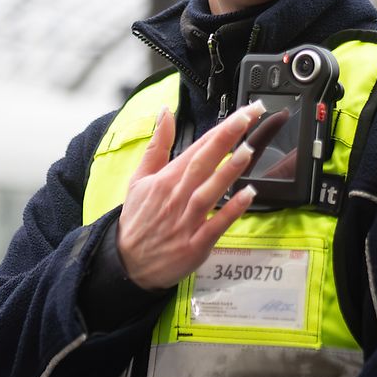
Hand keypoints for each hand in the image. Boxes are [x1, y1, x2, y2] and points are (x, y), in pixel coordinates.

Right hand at [117, 102, 262, 289]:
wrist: (128, 264)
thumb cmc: (137, 220)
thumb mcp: (139, 179)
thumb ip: (157, 145)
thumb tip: (165, 112)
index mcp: (165, 179)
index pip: (197, 147)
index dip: (221, 128)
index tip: (243, 113)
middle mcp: (176, 196)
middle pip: (204, 162)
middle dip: (227, 137)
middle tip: (249, 116)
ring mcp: (186, 221)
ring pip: (210, 191)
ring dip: (229, 170)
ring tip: (248, 150)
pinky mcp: (195, 244)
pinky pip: (216, 224)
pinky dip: (231, 210)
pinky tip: (248, 195)